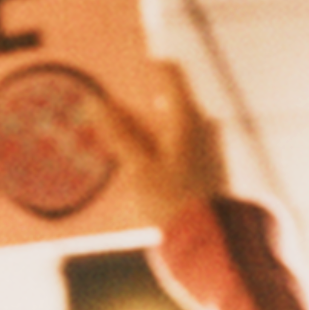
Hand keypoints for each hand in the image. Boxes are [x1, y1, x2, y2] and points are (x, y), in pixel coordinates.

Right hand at [107, 61, 228, 230]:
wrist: (210, 242)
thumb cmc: (174, 203)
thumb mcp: (138, 168)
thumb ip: (118, 133)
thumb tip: (97, 102)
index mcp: (188, 118)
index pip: (169, 73)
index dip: (144, 67)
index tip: (118, 72)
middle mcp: (203, 126)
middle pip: (166, 102)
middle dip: (134, 109)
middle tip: (104, 118)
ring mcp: (208, 146)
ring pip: (170, 126)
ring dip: (142, 133)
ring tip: (113, 149)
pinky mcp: (207, 167)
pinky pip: (177, 147)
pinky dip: (155, 150)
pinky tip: (136, 171)